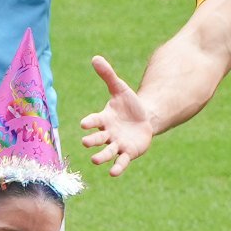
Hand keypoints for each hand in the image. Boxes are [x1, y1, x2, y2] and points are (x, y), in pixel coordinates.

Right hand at [79, 53, 154, 174]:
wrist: (145, 118)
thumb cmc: (129, 104)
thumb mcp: (120, 88)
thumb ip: (108, 75)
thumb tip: (95, 58)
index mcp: (104, 119)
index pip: (94, 120)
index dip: (90, 122)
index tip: (84, 124)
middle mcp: (108, 133)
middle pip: (98, 139)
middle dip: (92, 141)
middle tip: (85, 142)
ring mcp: (117, 144)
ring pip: (107, 152)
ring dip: (101, 156)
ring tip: (95, 160)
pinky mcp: (128, 152)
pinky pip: (121, 161)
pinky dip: (117, 167)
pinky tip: (113, 172)